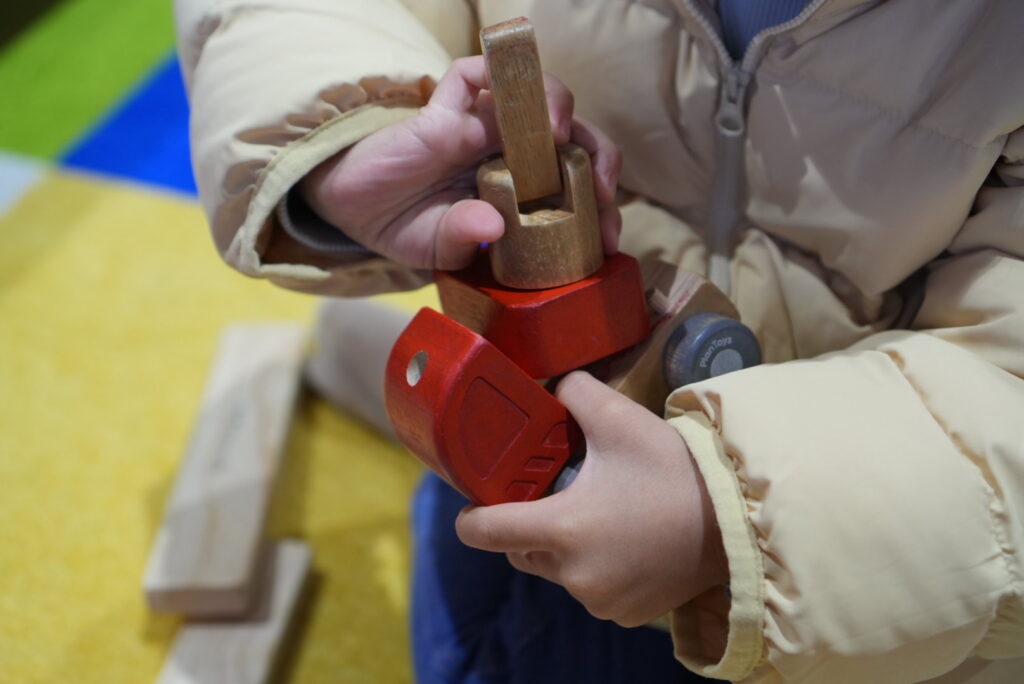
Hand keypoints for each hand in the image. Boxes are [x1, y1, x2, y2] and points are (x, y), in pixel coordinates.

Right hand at [301, 56, 621, 269]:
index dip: (600, 206)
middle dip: (596, 157)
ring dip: (556, 107)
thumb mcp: (436, 247)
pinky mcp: (445, 107)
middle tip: (598, 189)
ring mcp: (480, 127)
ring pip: (535, 96)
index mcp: (521, 193)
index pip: (575, 187)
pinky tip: (508, 91)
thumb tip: (492, 224)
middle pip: (571, 136)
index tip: (610, 239)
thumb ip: (463, 237)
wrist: (349, 207)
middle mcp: (510, 155)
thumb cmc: (403, 225)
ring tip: (556, 133)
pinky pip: (474, 73)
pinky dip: (496, 71)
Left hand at [455, 371, 727, 626]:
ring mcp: (601, 600)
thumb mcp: (620, 417)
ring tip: (600, 513)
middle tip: (557, 492)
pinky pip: (592, 591)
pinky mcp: (627, 614)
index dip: (471, 515)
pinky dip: (597, 569)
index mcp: (562, 529)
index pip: (483, 532)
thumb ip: (574, 392)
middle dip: (528, 524)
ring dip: (565, 548)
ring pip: (557, 572)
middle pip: (520, 551)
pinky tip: (626, 540)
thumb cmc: (674, 469)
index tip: (480, 500)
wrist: (738, 520)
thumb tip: (553, 385)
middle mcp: (574, 574)